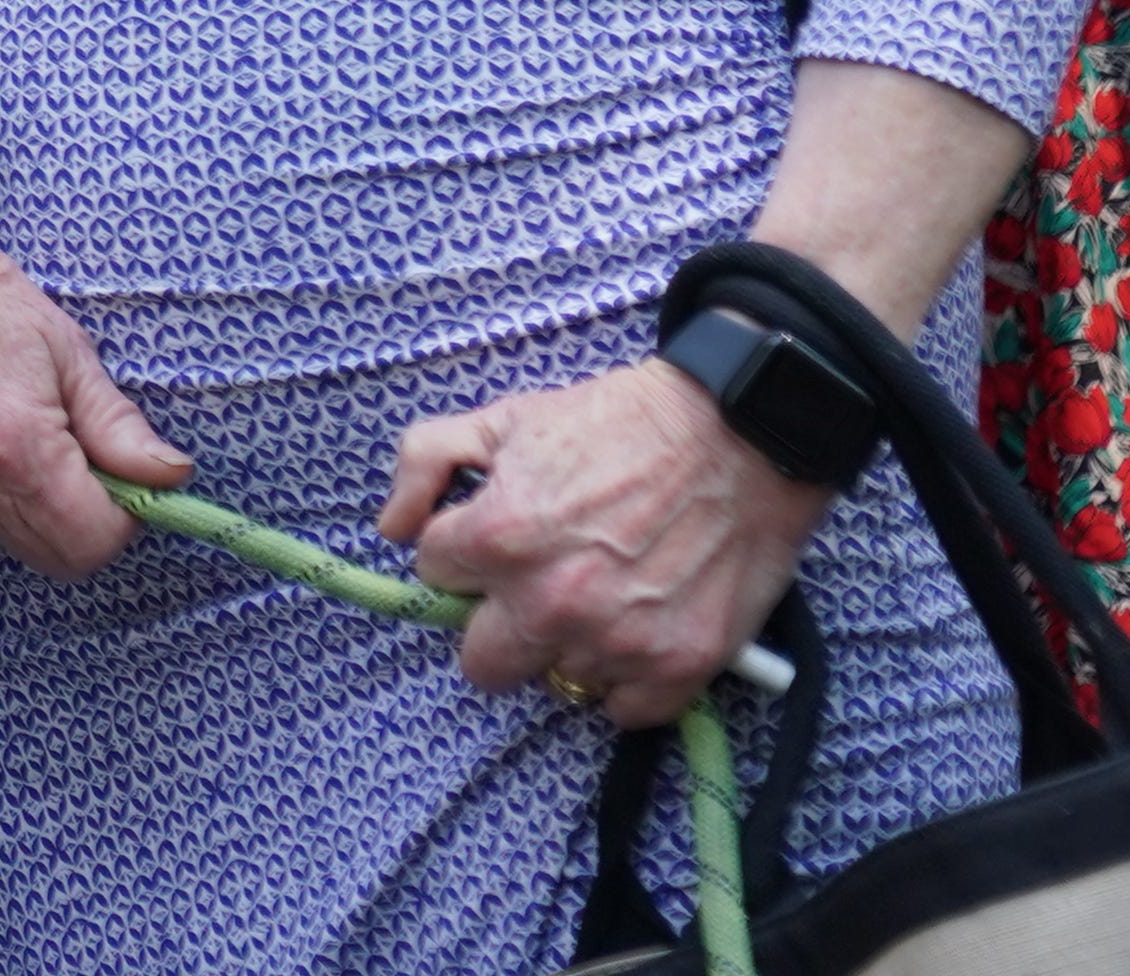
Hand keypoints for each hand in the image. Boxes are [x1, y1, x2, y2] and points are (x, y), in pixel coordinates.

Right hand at [0, 107, 187, 577]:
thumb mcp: (64, 346)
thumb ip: (118, 425)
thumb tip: (171, 476)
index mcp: (15, 448)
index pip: (95, 543)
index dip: (123, 515)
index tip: (121, 473)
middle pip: (56, 558)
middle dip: (85, 520)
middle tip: (79, 454)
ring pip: (13, 540)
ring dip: (36, 509)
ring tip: (23, 435)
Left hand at [383, 359, 828, 724]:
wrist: (738, 435)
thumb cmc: (617, 421)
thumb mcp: (503, 418)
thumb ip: (425, 461)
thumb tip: (391, 528)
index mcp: (497, 540)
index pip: (435, 574)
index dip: (462, 552)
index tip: (496, 538)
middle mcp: (550, 602)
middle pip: (482, 663)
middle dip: (496, 626)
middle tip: (534, 590)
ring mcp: (616, 642)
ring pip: (556, 680)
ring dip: (568, 647)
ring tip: (602, 597)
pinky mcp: (678, 668)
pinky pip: (623, 711)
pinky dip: (628, 681)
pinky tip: (637, 632)